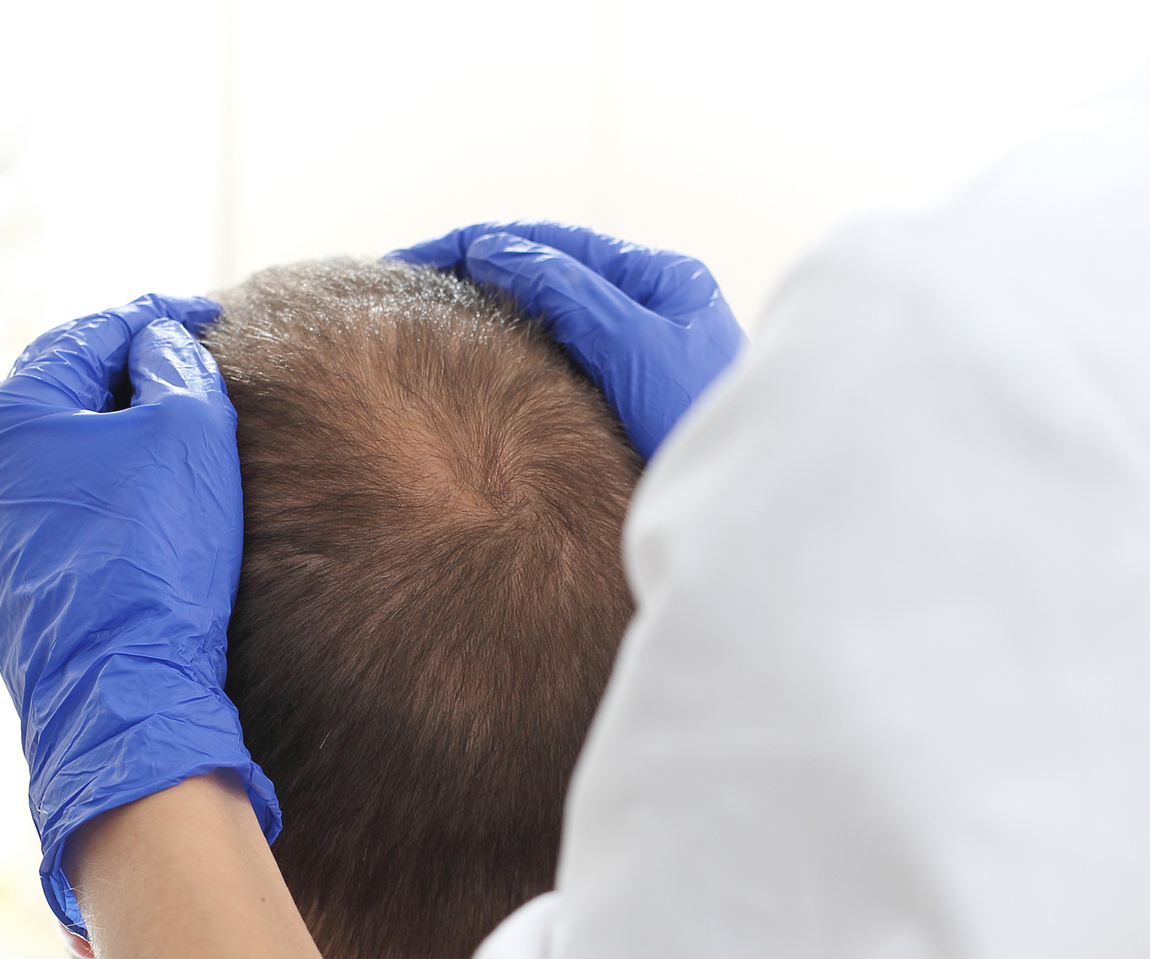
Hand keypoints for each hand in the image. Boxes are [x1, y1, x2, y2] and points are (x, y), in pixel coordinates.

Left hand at [0, 294, 278, 934]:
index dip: (157, 316)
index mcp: (6, 411)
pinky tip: (147, 496)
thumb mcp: (187, 432)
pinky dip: (101, 485)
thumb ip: (174, 364)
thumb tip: (156, 346)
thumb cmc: (152, 556)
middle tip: (188, 363)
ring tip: (175, 429)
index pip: (90, 334)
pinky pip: (56, 504)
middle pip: (63, 388)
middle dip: (127, 371)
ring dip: (114, 432)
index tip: (208, 315)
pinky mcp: (4, 577)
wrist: (119, 691)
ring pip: (58, 450)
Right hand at [389, 220, 744, 460]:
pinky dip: (509, 361)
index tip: (404, 263)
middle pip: (544, 278)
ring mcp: (638, 360)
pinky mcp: (625, 407)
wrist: (752, 522)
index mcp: (661, 281)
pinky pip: (555, 369)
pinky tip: (472, 379)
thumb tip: (494, 249)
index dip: (471, 246)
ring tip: (421, 330)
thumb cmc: (711, 429)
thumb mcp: (639, 348)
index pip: (548, 245)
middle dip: (472, 278)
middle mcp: (650, 312)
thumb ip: (572, 294)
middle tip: (397, 295)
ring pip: (546, 325)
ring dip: (486, 320)